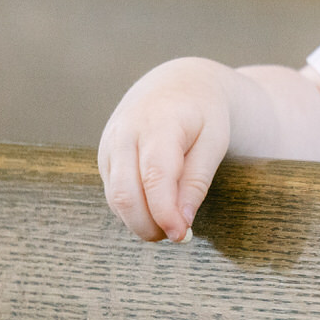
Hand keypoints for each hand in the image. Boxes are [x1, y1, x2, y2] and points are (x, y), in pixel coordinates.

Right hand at [98, 57, 234, 242]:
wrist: (177, 84)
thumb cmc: (203, 114)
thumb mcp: (214, 141)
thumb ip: (197, 181)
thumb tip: (182, 223)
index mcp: (158, 123)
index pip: (155, 177)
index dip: (165, 212)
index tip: (181, 235)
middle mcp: (125, 133)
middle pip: (125, 194)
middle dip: (149, 225)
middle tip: (177, 235)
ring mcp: (109, 145)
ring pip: (116, 198)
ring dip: (140, 221)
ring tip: (171, 222)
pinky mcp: (105, 156)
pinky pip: (114, 193)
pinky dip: (133, 209)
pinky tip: (156, 208)